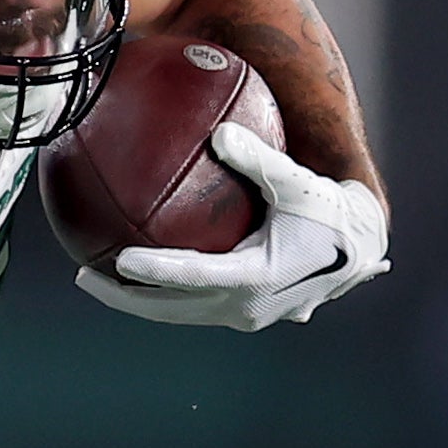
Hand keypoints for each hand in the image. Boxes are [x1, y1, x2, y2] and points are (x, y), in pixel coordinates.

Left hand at [78, 122, 388, 330]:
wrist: (363, 247)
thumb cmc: (331, 209)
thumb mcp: (299, 182)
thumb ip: (259, 159)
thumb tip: (220, 130)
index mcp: (257, 278)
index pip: (193, 278)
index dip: (154, 271)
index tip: (118, 259)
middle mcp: (247, 307)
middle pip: (171, 309)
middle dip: (125, 296)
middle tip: (84, 275)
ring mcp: (247, 317)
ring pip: (179, 314)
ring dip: (139, 301)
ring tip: (98, 280)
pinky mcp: (247, 315)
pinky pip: (194, 308)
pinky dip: (164, 296)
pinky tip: (137, 277)